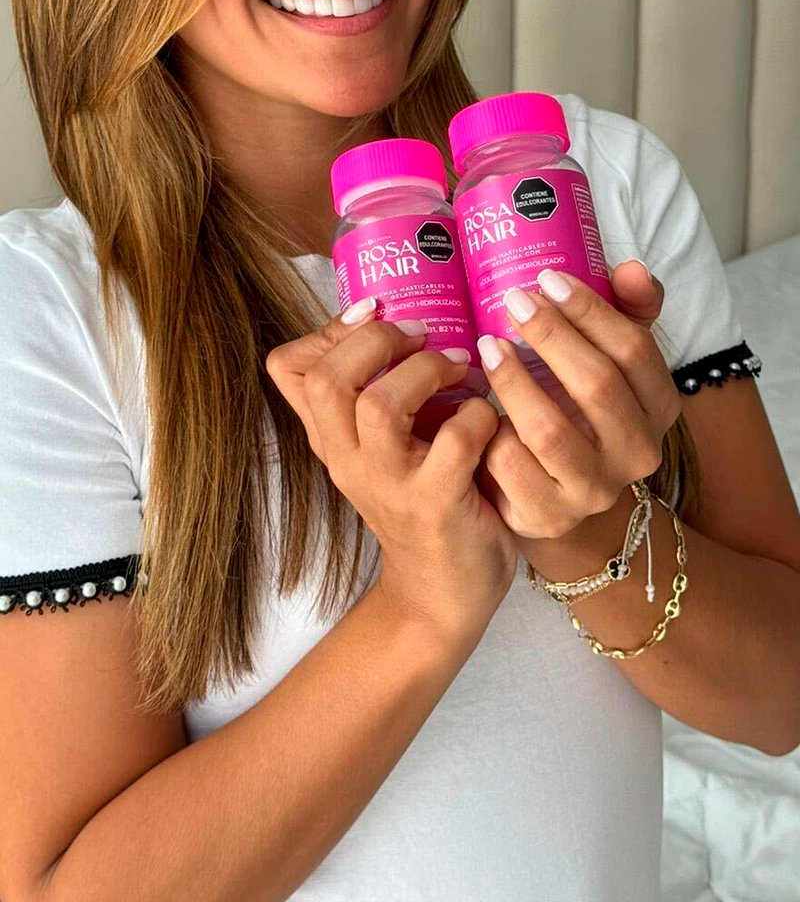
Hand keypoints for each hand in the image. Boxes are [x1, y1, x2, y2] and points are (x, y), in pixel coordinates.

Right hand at [265, 305, 518, 647]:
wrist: (442, 592)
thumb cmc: (420, 498)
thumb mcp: (378, 446)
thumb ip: (372, 392)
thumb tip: (383, 316)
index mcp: (330, 437)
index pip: (289, 368)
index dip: (329, 328)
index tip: (376, 309)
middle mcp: (347, 460)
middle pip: (328, 381)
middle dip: (378, 341)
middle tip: (422, 335)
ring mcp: (388, 487)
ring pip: (380, 407)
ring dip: (427, 373)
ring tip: (458, 367)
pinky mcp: (435, 506)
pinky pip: (453, 442)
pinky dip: (477, 416)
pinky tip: (488, 418)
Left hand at [475, 263, 681, 543]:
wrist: (553, 489)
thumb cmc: (577, 406)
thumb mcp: (608, 357)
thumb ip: (627, 309)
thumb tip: (632, 269)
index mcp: (660, 408)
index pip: (634, 352)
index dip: (591, 311)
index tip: (548, 279)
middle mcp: (637, 453)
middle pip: (597, 386)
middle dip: (552, 337)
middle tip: (513, 301)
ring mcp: (593, 491)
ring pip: (550, 431)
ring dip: (514, 380)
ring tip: (487, 345)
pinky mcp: (547, 515)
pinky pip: (511, 467)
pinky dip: (490, 430)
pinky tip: (474, 402)